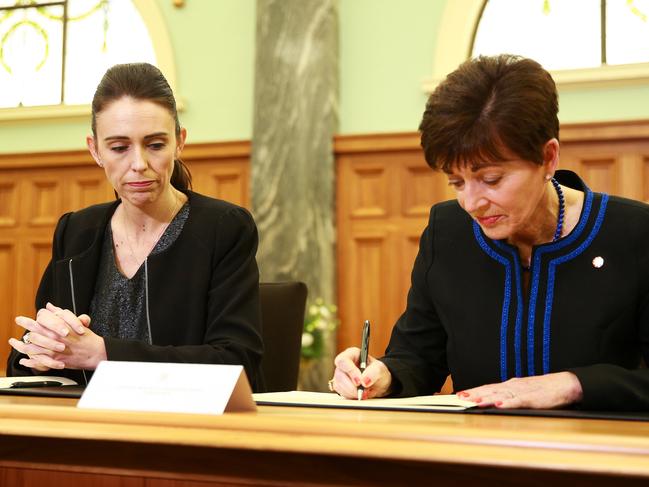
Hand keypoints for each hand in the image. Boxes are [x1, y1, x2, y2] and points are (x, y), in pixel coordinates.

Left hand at [8, 302, 103, 370]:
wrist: (95, 352)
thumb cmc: (87, 338)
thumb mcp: (75, 322)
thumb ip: (61, 314)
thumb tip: (50, 306)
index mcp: (60, 325)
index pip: (42, 318)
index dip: (32, 318)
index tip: (22, 318)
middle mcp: (55, 335)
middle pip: (34, 328)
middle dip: (24, 325)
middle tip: (18, 322)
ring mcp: (54, 347)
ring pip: (33, 343)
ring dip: (21, 344)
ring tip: (14, 342)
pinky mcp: (55, 358)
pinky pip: (38, 359)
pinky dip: (29, 360)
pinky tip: (24, 360)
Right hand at [332, 347, 391, 398]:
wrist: (379, 383)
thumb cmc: (378, 372)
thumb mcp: (380, 369)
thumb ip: (373, 372)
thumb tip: (364, 381)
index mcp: (352, 354)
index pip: (343, 360)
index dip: (350, 371)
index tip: (359, 382)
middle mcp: (344, 364)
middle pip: (339, 375)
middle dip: (352, 387)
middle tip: (364, 392)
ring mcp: (340, 375)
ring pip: (339, 386)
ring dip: (352, 393)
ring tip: (365, 392)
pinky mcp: (340, 386)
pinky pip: (341, 393)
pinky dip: (351, 396)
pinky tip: (360, 394)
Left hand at [458, 372, 583, 408]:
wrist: (564, 384)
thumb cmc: (544, 389)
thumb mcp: (523, 391)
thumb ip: (509, 395)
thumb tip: (494, 400)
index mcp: (510, 385)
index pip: (488, 387)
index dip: (474, 391)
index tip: (460, 394)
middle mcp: (513, 386)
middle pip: (490, 390)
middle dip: (474, 394)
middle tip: (460, 397)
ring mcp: (522, 392)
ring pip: (500, 395)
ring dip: (486, 398)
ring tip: (474, 401)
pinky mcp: (533, 398)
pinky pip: (518, 401)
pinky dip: (508, 403)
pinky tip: (498, 405)